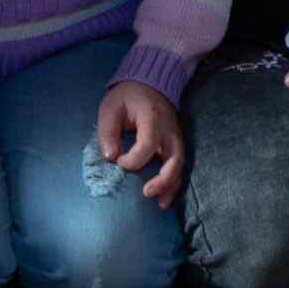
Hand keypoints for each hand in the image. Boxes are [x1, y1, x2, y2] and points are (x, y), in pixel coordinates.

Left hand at [97, 78, 187, 204]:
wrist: (150, 83)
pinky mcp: (176, 143)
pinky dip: (173, 182)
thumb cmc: (127, 96)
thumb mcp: (110, 107)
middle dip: (163, 180)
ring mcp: (176, 137)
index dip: (134, 159)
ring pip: (180, 166)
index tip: (119, 163)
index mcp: (152, 118)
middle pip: (174, 159)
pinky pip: (179, 165)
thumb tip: (110, 158)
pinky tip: (164, 197)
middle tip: (146, 193)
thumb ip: (107, 132)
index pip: (148, 144)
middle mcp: (169, 130)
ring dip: (171, 186)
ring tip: (160, 204)